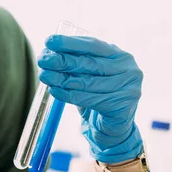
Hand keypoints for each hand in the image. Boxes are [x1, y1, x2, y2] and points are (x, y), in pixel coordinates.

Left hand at [38, 35, 143, 163]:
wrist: (111, 129)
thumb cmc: (97, 97)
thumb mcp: (90, 76)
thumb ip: (78, 63)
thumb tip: (49, 52)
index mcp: (121, 56)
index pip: (94, 45)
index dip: (70, 43)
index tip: (49, 41)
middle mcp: (129, 70)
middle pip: (89, 63)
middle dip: (62, 60)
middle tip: (42, 59)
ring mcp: (128, 89)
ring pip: (87, 82)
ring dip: (61, 78)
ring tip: (44, 75)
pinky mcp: (122, 107)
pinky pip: (88, 99)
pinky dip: (68, 95)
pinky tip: (54, 91)